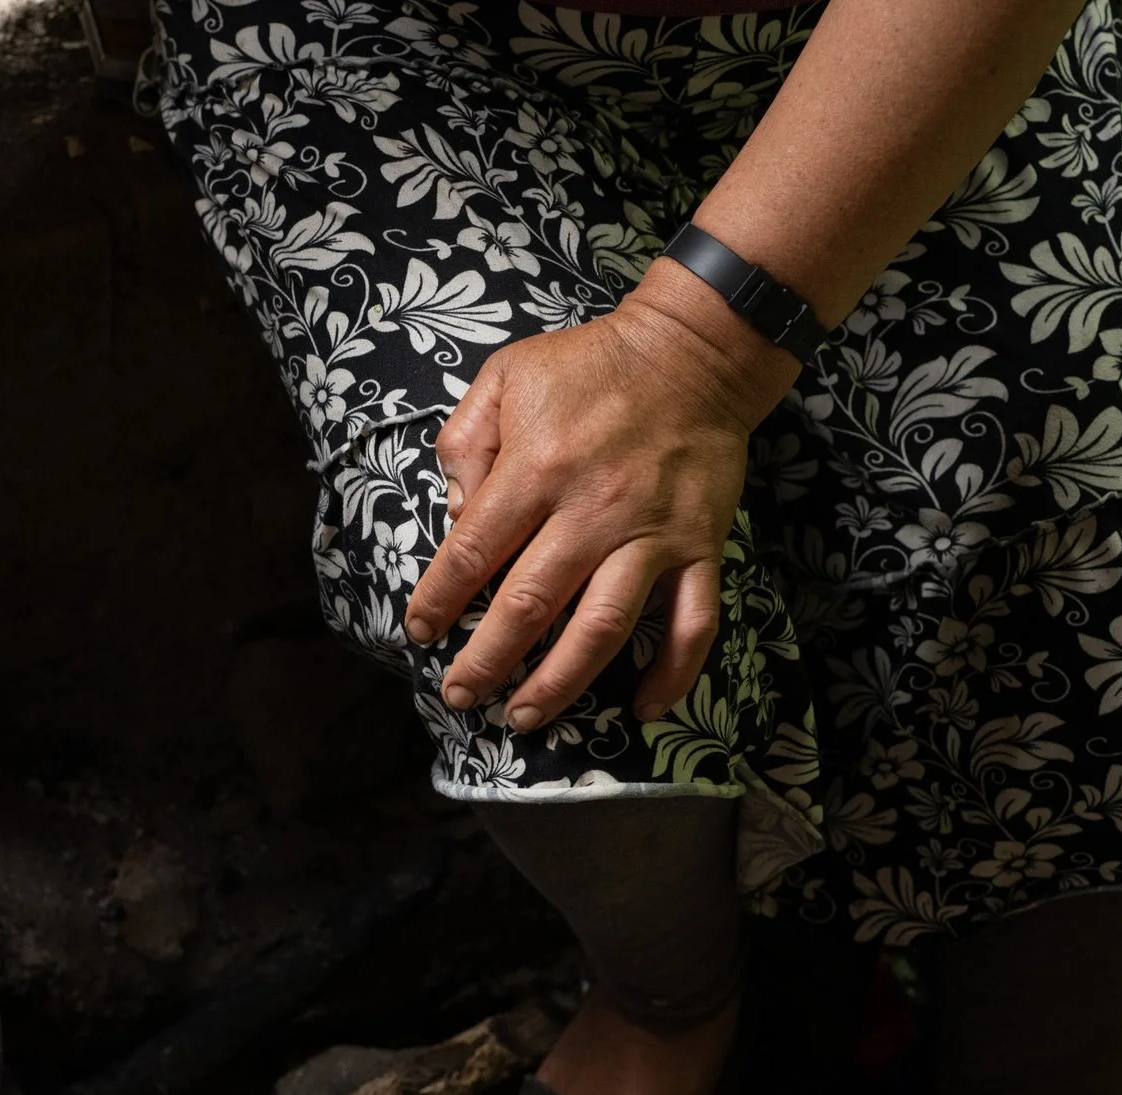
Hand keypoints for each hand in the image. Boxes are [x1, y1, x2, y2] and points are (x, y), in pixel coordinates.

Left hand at [402, 263, 799, 730]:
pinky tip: (643, 710)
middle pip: (529, 606)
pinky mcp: (700, 546)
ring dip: (560, 683)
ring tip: (525, 718)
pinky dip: (672, 674)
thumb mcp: (506, 377)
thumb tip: (456, 514)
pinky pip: (692, 623)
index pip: (473, 554)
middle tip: (461, 695)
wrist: (695, 350)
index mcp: (536, 469)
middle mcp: (592, 510)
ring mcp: (651, 535)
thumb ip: (467, 443)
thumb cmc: (589, 366)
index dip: (440, 602)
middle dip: (487, 661)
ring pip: (602, 629)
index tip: (421, 632)